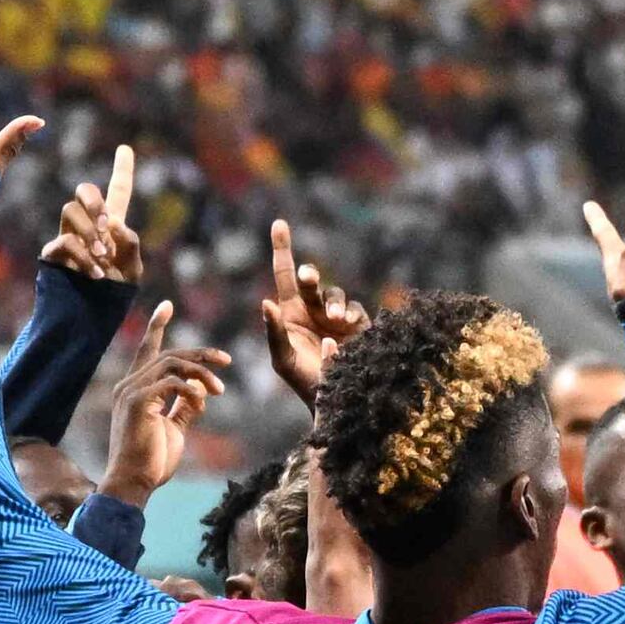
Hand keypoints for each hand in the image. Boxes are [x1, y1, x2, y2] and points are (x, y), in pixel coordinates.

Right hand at [47, 145, 147, 285]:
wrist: (91, 320)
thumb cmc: (114, 295)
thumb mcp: (133, 269)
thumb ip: (130, 243)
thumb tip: (111, 222)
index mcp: (112, 226)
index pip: (118, 191)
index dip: (122, 170)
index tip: (125, 148)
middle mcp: (88, 226)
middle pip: (83, 190)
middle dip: (93, 199)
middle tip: (106, 223)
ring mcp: (67, 238)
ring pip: (69, 210)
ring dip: (89, 231)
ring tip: (102, 258)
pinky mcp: (53, 254)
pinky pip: (64, 241)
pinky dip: (84, 256)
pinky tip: (96, 273)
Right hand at [101, 302, 234, 505]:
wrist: (135, 484)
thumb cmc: (152, 461)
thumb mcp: (174, 429)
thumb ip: (184, 407)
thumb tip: (201, 389)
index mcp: (135, 388)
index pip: (148, 351)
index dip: (156, 326)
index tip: (166, 306)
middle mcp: (129, 385)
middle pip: (168, 353)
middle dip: (200, 353)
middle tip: (226, 360)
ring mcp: (130, 392)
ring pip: (171, 363)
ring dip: (201, 372)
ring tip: (220, 389)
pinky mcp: (136, 402)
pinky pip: (170, 383)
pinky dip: (192, 390)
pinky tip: (203, 404)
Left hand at [257, 219, 367, 404]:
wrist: (334, 400)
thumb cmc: (304, 380)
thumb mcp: (283, 358)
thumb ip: (274, 331)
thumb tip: (265, 302)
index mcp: (291, 312)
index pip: (285, 274)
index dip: (282, 248)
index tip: (279, 223)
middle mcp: (314, 309)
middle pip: (311, 281)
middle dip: (310, 276)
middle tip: (308, 278)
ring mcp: (337, 316)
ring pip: (336, 294)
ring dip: (334, 303)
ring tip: (334, 321)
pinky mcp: (359, 326)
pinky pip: (355, 311)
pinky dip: (350, 315)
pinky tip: (345, 327)